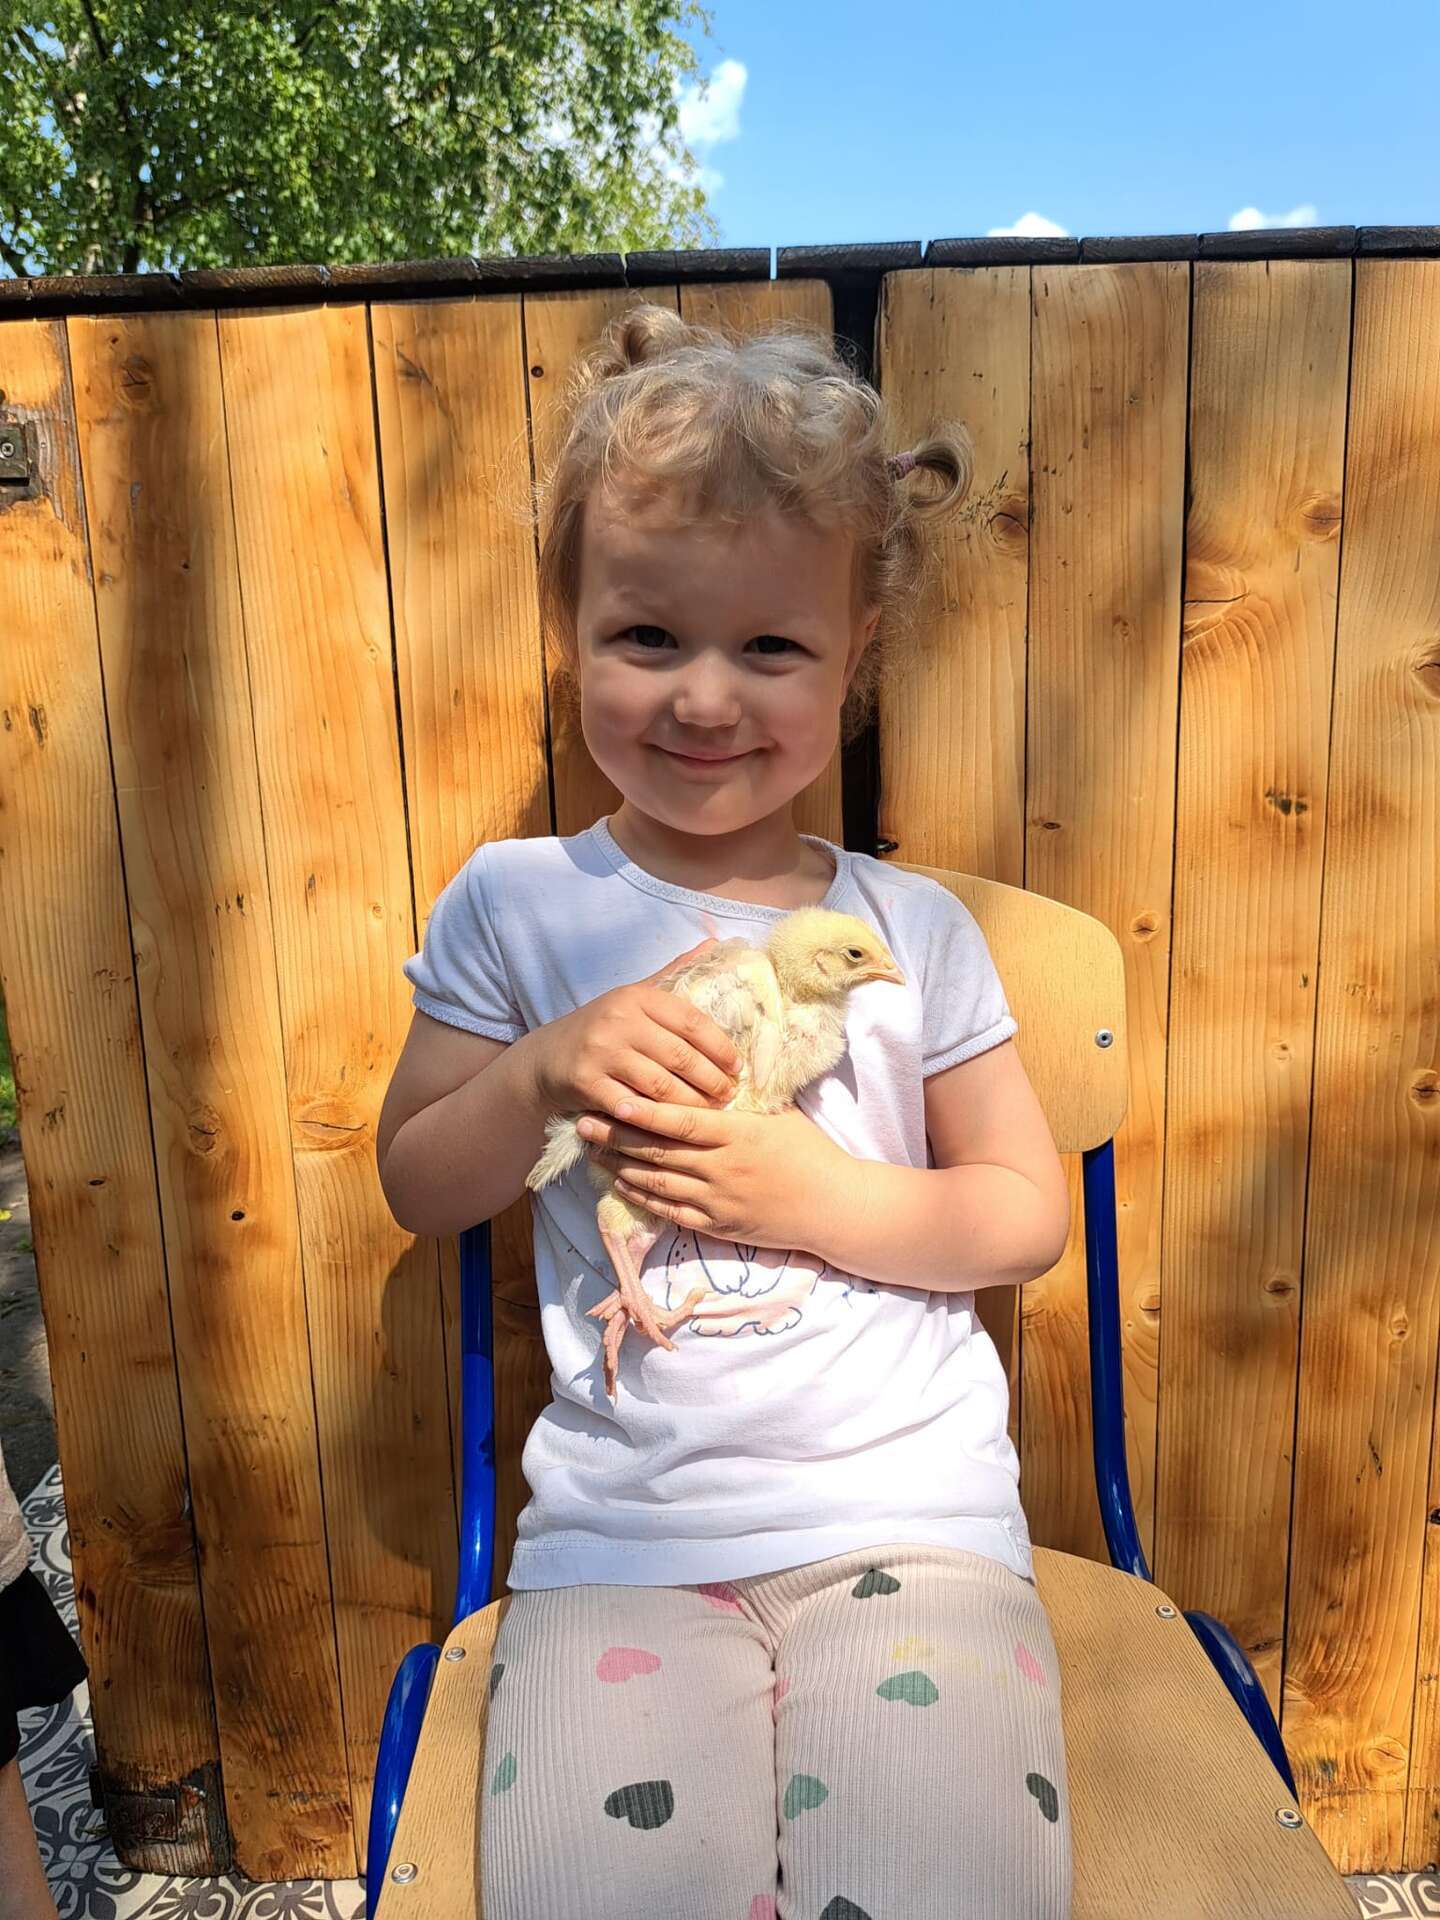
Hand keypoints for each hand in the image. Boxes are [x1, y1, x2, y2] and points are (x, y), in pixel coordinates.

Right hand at [527, 938, 741, 1119]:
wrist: (545, 1059)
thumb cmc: (602, 1028)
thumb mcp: (634, 996)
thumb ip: (674, 974)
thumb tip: (714, 944)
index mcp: (636, 996)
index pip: (692, 1021)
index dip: (720, 1047)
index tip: (737, 1067)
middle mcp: (619, 1020)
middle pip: (681, 1056)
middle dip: (711, 1081)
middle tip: (728, 1096)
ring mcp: (601, 1053)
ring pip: (661, 1086)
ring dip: (691, 1105)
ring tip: (708, 1113)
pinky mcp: (587, 1084)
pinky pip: (633, 1108)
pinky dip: (656, 1120)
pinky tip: (672, 1127)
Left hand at [576, 1098, 846, 1249]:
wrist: (834, 1206)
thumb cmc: (812, 1152)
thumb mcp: (782, 1114)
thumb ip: (745, 1097)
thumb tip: (716, 1068)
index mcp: (737, 1135)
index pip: (681, 1122)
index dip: (644, 1111)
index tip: (614, 1099)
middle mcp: (721, 1169)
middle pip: (658, 1152)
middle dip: (617, 1136)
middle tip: (584, 1121)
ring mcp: (717, 1201)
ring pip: (657, 1182)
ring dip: (621, 1166)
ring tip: (594, 1150)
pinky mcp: (718, 1226)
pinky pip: (671, 1212)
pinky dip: (644, 1197)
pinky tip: (623, 1184)